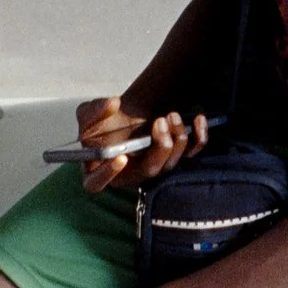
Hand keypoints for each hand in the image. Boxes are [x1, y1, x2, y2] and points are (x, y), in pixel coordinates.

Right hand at [72, 95, 209, 193]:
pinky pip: (191, 153)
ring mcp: (153, 168)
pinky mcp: (171, 158)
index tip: (119, 157)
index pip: (97, 183)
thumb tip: (112, 103)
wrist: (126, 116)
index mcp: (100, 170)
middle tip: (159, 121)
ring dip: (176, 138)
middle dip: (159, 147)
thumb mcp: (88, 115)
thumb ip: (93, 110)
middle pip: (148, 171)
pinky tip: (198, 119)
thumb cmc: (102, 122)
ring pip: (170, 163)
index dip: (108, 174)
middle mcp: (129, 174)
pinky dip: (199, 137)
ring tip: (172, 116)